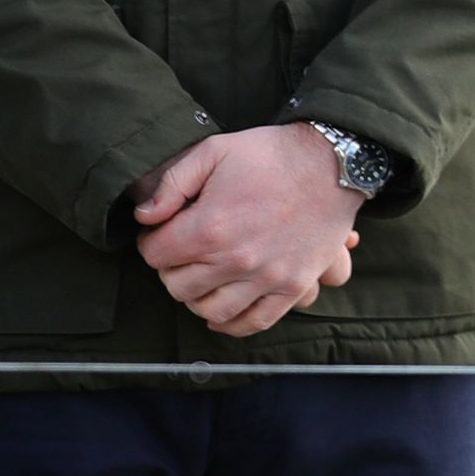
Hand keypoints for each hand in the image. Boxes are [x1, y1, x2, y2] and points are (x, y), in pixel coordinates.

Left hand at [131, 123, 359, 338]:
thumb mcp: (212, 152)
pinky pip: (254, 322)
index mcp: (210, 228)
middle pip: (177, 286)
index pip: (155, 255)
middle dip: (170, 269)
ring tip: (200, 277)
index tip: (160, 232)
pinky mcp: (293, 287)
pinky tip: (221, 310)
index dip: (151, 241)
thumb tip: (143, 215)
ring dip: (197, 297)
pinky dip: (232, 323)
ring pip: (211, 311)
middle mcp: (236, 260)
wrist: (331, 163)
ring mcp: (267, 278)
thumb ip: (170, 184)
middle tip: (180, 252)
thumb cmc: (270, 155)